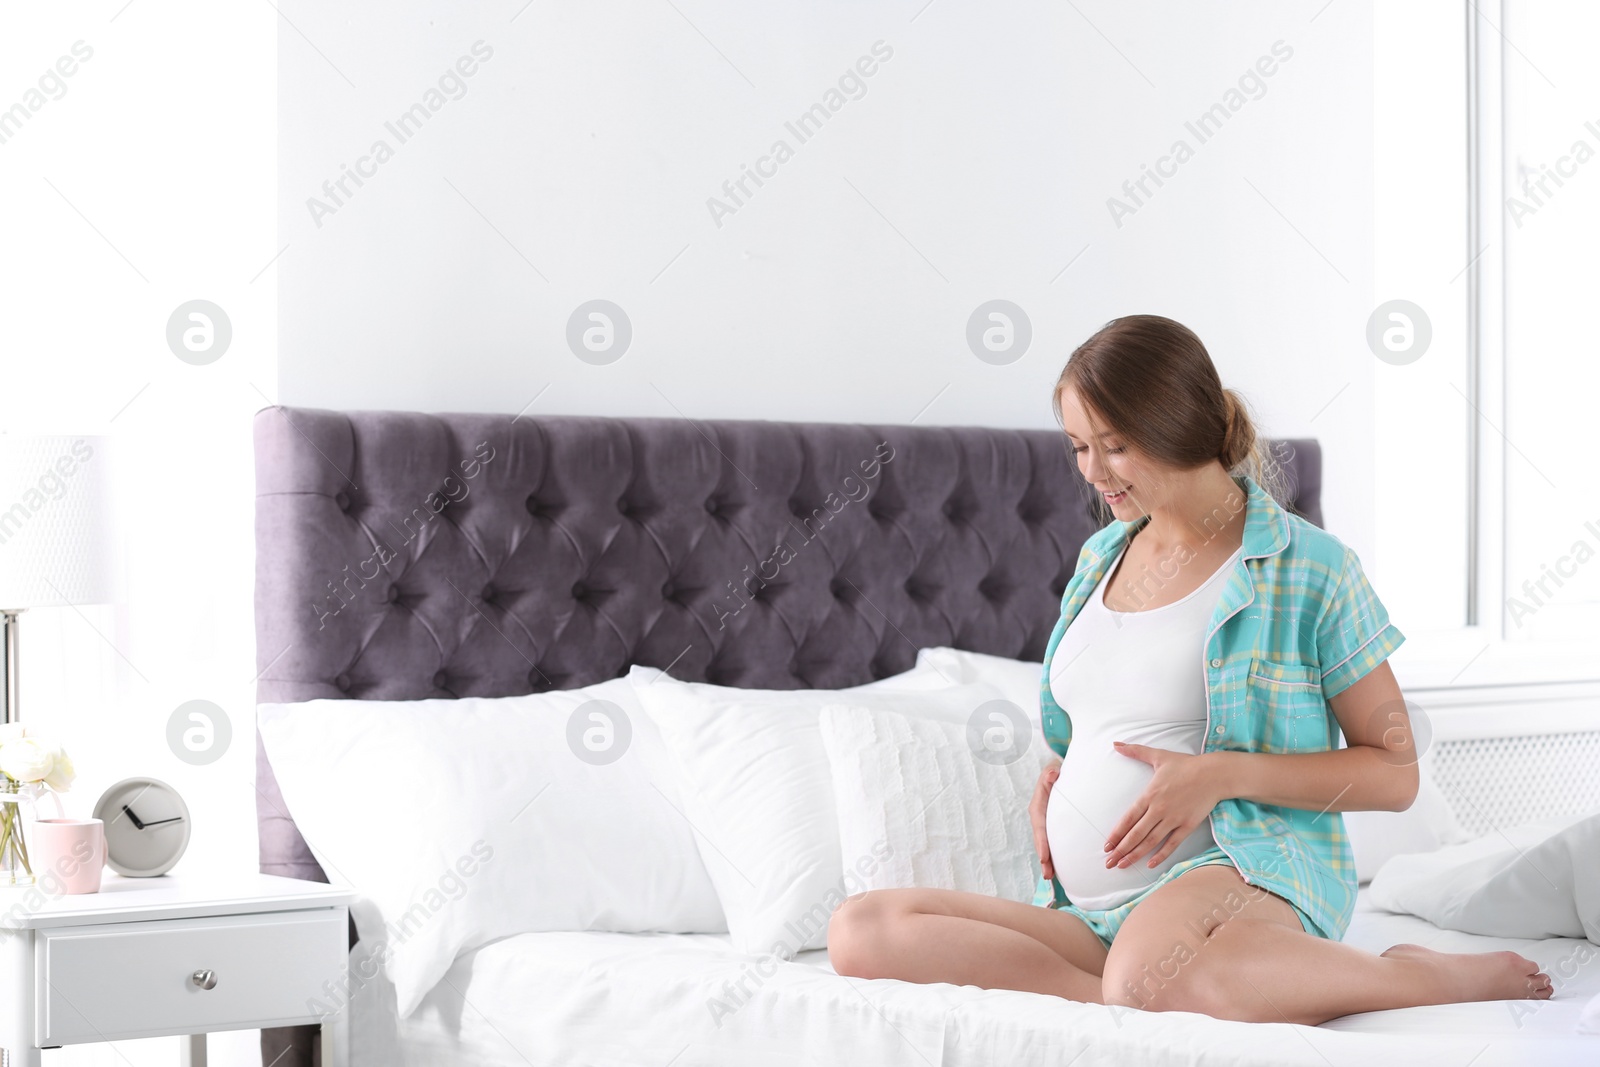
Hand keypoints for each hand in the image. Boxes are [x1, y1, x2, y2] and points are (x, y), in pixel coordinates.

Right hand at [1029, 757, 1062, 880]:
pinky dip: (1054, 857)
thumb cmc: (1055, 772)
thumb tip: (1052, 775)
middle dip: (1043, 858)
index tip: (1044, 857)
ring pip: (1045, 844)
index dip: (1041, 842)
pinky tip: (1058, 871)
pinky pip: (1053, 843)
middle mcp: (1040, 818)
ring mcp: (1046, 825)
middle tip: (1047, 875)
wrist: (1058, 775)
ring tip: (1050, 878)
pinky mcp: (1053, 828)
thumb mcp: (1052, 769)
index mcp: (1038, 806)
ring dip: (1047, 862)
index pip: (1039, 826)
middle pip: (1040, 840)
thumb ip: (1051, 772)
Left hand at [1102, 742, 1219, 870]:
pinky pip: (1171, 844)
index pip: (1128, 819)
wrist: (1214, 774)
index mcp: (1149, 795)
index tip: (1106, 845)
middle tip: (1108, 862)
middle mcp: (1159, 809)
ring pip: (1150, 841)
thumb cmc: (1185, 765)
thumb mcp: (1158, 756)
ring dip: (1135, 855)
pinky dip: (1160, 855)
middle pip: (1136, 834)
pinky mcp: (1187, 825)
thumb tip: (1116, 744)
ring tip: (1122, 865)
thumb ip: (1135, 751)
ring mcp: (1173, 819)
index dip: (1116, 834)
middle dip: (1121, 849)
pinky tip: (1150, 864)